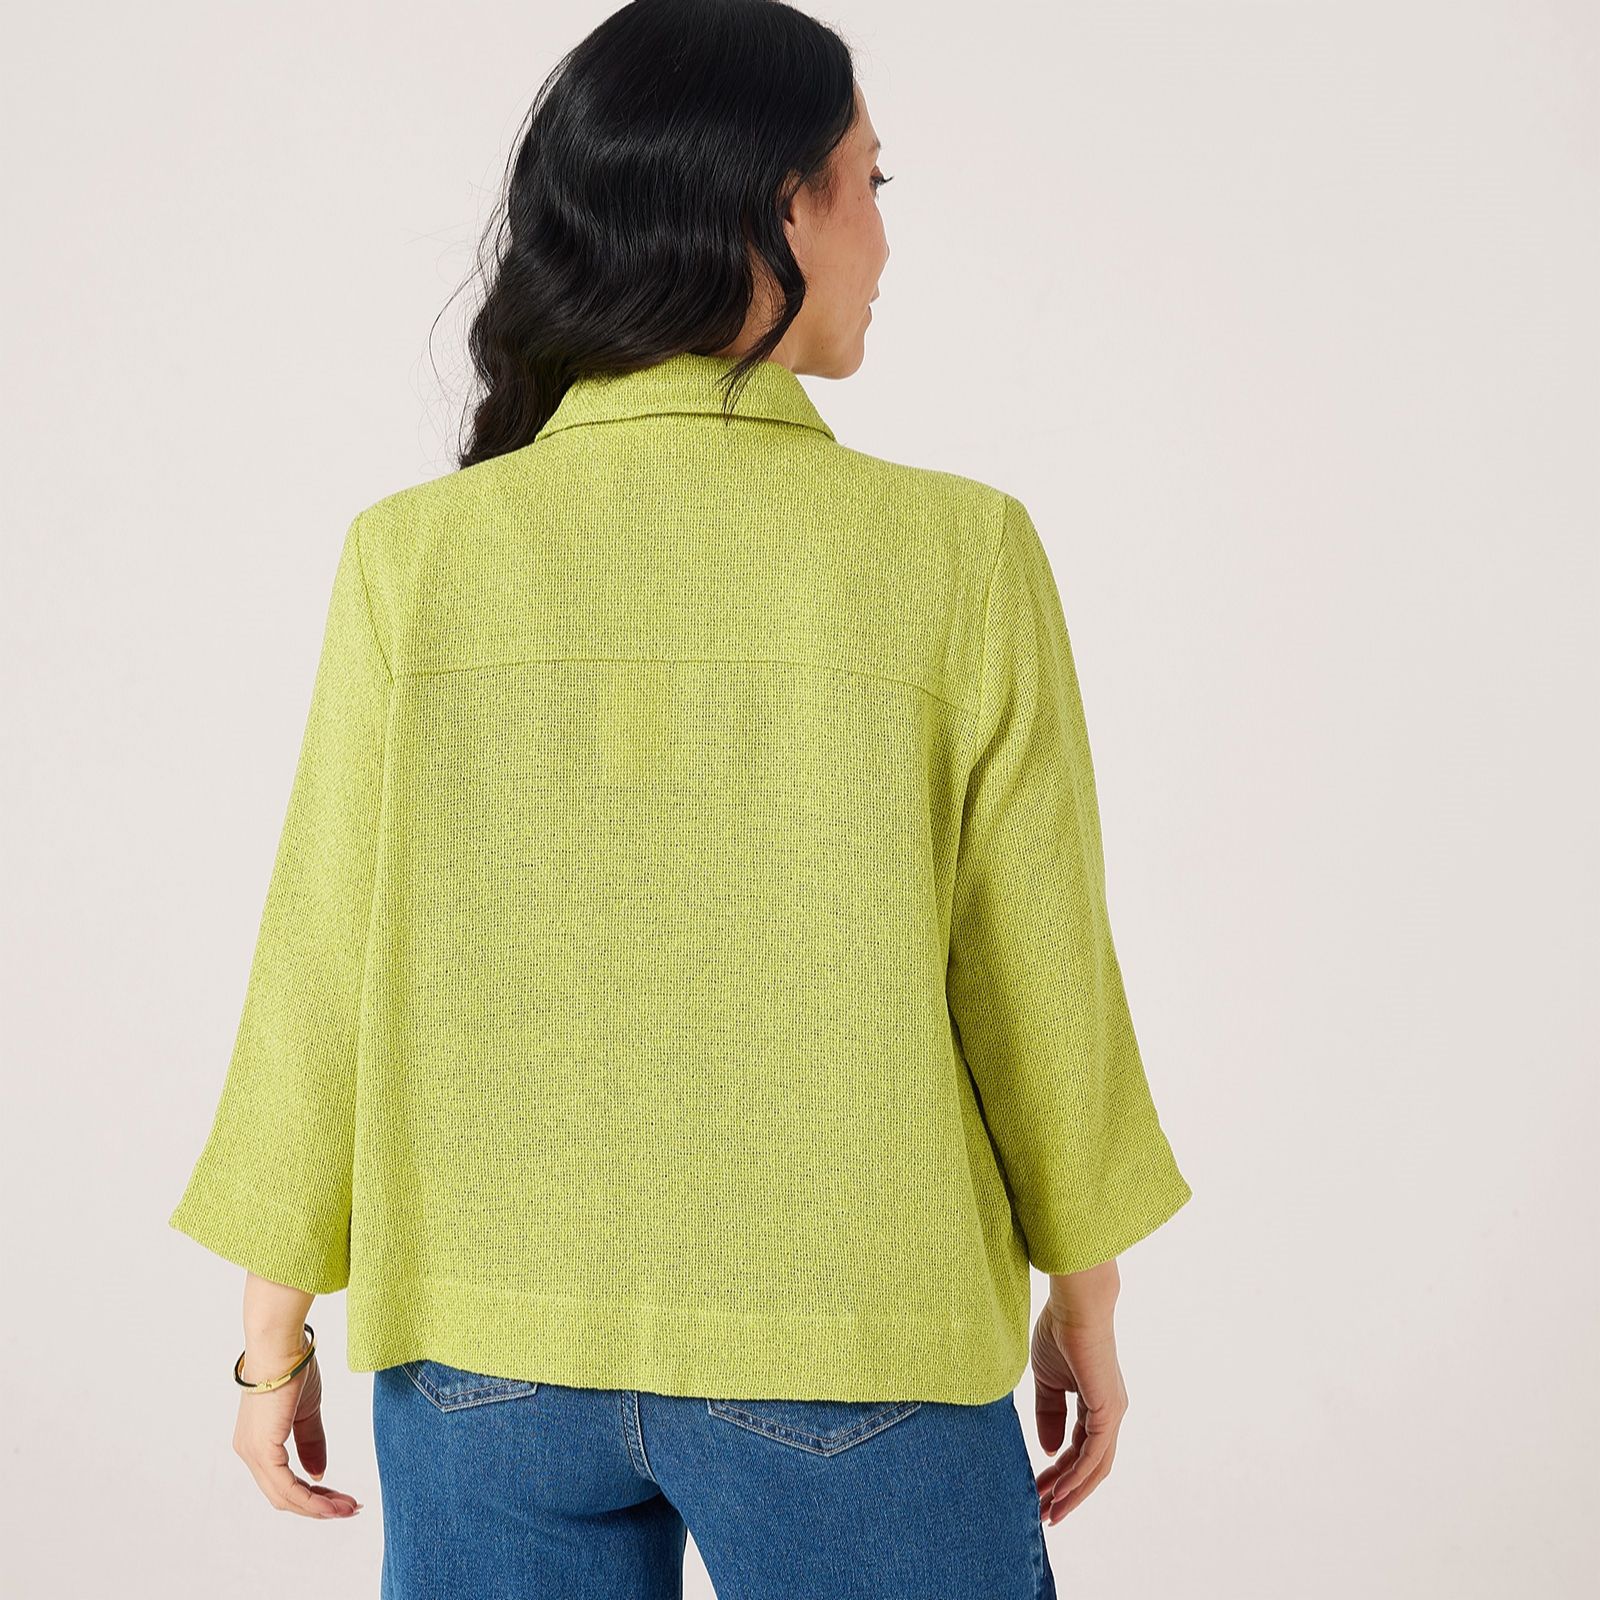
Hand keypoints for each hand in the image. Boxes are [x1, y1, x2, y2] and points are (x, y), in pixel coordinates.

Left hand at [232, 1336, 361, 1518]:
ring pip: (285, 1496)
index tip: (340, 1498)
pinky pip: (287, 1487)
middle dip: (318, 1506)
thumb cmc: (293, 1368)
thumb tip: (318, 1475)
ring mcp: (253, 1453)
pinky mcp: (263, 1450)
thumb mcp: (306, 1412)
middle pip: (284, 1495)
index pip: (284, 1481)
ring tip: (347, 1508)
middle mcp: (249, 1453)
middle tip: (348, 1508)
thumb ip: (311, 1443)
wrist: (283, 1346)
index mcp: (258, 1442)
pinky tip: (331, 1504)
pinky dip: (310, 1499)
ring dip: (318, 1507)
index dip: (313, 1494)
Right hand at [1031, 1275, 1128, 1523]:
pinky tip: (1059, 1490)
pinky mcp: (1108, 1411)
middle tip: (1043, 1513)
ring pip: (1095, 1467)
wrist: (1073, 1307)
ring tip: (1049, 1511)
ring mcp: (1112, 1414)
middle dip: (1067, 1492)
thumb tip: (1050, 1450)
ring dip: (1072, 1492)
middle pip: (1090, 1467)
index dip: (1059, 1473)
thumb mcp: (1047, 1380)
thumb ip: (1049, 1414)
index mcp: (1096, 1405)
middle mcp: (1109, 1414)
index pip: (1078, 1450)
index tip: (1038, 1491)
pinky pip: (1093, 1454)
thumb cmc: (1060, 1333)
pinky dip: (1077, 1476)